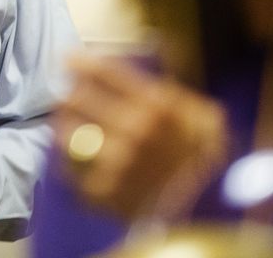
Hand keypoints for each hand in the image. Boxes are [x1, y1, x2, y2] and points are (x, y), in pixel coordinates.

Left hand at [56, 51, 228, 221]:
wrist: (209, 221)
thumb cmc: (206, 166)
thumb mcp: (203, 118)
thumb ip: (173, 87)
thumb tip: (152, 52)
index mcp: (159, 106)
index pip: (105, 71)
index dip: (81, 61)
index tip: (68, 57)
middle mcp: (135, 132)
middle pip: (76, 97)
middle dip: (67, 92)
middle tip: (64, 91)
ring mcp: (117, 164)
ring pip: (66, 131)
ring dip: (63, 122)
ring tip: (66, 121)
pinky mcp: (102, 194)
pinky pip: (69, 167)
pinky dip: (70, 159)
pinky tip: (76, 154)